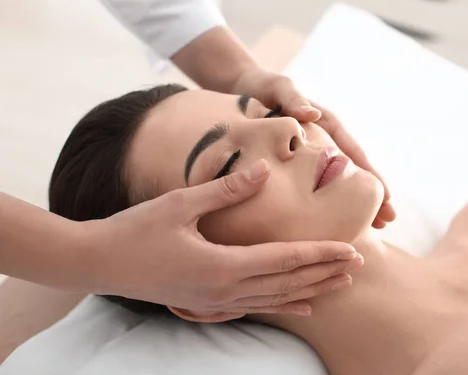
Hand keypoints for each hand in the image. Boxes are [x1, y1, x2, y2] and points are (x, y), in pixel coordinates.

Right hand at [84, 159, 362, 321]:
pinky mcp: (206, 304)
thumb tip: (263, 169)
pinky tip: (300, 306)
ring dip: (309, 290)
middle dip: (325, 274)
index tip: (351, 250)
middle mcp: (224, 291)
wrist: (99, 263)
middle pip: (287, 283)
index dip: (320, 254)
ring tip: (339, 285)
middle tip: (358, 265)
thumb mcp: (180, 204)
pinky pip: (254, 308)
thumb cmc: (136, 230)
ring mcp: (215, 303)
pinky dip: (282, 306)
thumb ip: (226, 189)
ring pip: (275, 299)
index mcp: (223, 265)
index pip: (285, 259)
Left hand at [233, 69, 395, 227]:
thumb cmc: (265, 89)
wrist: (247, 92)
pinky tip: (337, 222)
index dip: (370, 174)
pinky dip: (332, 202)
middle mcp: (327, 140)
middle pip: (354, 171)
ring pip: (340, 182)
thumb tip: (313, 112)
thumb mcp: (279, 89)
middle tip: (388, 220)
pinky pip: (320, 185)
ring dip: (358, 203)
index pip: (354, 152)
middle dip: (373, 195)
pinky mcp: (302, 164)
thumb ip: (294, 99)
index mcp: (328, 124)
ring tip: (374, 229)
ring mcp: (315, 154)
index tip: (386, 195)